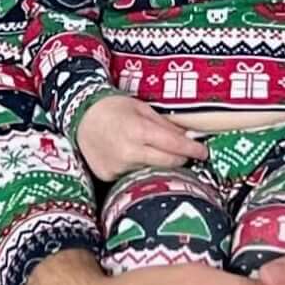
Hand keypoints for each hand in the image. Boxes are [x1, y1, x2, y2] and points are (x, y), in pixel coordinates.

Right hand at [76, 92, 199, 175]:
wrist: (81, 117)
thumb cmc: (114, 108)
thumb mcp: (142, 108)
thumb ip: (165, 124)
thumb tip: (188, 136)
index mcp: (139, 130)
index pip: (174, 145)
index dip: (192, 150)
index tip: (204, 152)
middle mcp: (129, 152)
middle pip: (167, 163)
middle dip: (181, 159)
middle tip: (187, 155)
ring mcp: (118, 167)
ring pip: (151, 171)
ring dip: (160, 165)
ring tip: (157, 154)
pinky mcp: (108, 176)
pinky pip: (133, 176)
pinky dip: (140, 169)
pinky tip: (135, 159)